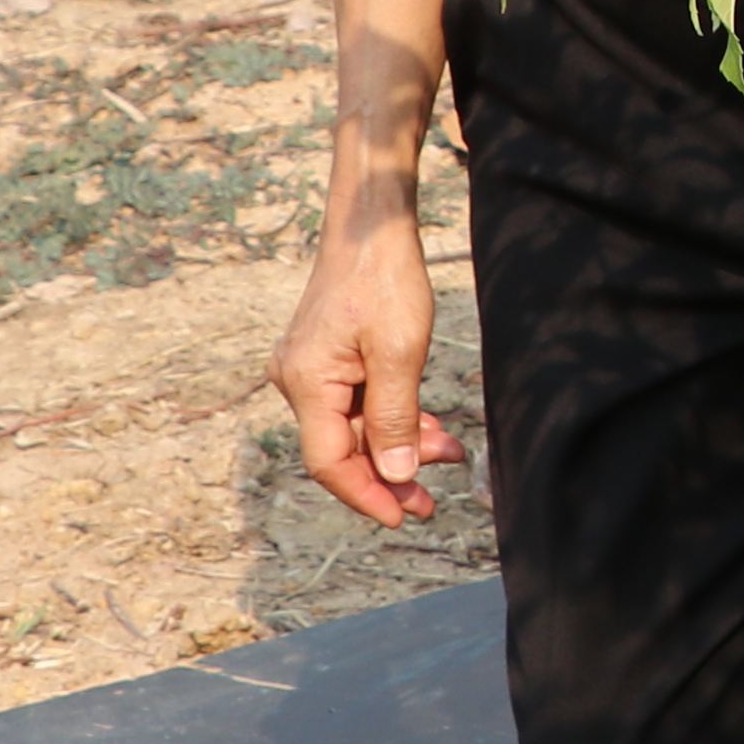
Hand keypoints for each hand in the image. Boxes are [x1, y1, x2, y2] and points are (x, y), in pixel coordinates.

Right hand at [274, 217, 462, 527]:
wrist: (371, 226)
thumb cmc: (384, 279)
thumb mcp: (399, 353)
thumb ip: (394, 419)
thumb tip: (393, 476)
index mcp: (306, 383)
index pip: (330, 461)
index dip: (365, 495)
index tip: (401, 517)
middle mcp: (297, 381)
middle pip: (342, 449)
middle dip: (389, 475)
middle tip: (430, 500)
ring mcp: (311, 370)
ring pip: (355, 427)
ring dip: (398, 446)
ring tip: (447, 455)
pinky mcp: (328, 359)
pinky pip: (358, 403)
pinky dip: (392, 418)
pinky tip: (429, 428)